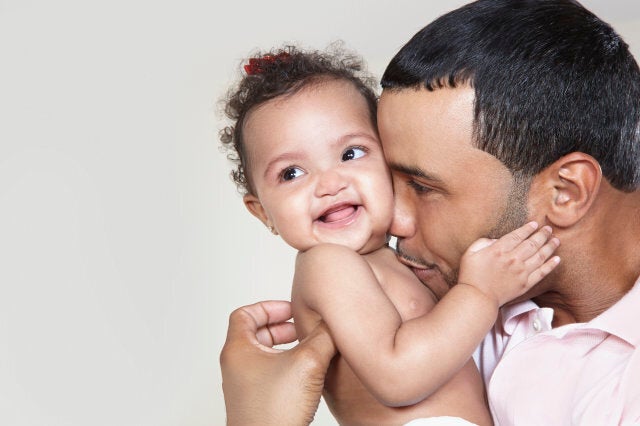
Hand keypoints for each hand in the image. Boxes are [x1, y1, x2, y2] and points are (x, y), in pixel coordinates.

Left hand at [220, 300, 335, 425]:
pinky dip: (286, 366)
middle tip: (302, 328)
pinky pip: (269, 373)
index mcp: (238, 349)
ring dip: (286, 347)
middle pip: (255, 332)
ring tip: (309, 349)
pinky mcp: (256, 401)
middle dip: (282, 327)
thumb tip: (333, 322)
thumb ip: (322, 336)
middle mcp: (237, 366)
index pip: (245, 313)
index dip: (269, 307)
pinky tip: (308, 374)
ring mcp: (245, 385)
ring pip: (264, 354)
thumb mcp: (307, 362)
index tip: (290, 310)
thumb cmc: (273, 412)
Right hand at [458, 221, 559, 306]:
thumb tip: (495, 240)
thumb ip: (482, 242)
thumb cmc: (471, 275)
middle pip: (532, 243)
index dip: (528, 228)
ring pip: (540, 256)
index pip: (518, 235)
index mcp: (499, 249)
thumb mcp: (470, 253)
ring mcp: (521, 272)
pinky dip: (551, 265)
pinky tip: (557, 259)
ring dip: (549, 247)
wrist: (478, 297)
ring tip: (556, 241)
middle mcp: (513, 259)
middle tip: (549, 229)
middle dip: (542, 234)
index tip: (535, 224)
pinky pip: (542, 273)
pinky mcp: (525, 284)